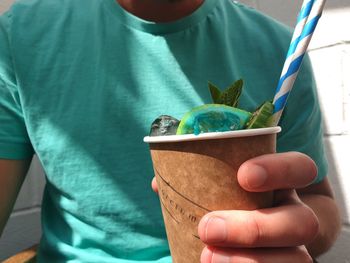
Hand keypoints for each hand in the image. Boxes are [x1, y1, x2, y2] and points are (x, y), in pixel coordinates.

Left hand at [198, 152, 318, 262]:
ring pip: (298, 258)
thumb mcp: (225, 180)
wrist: (260, 234)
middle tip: (207, 228)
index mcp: (285, 184)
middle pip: (301, 222)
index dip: (280, 170)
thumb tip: (157, 184)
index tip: (244, 175)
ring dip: (251, 261)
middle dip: (253, 229)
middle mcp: (297, 214)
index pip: (301, 168)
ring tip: (207, 256)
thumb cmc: (233, 196)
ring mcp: (295, 246)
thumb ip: (199, 174)